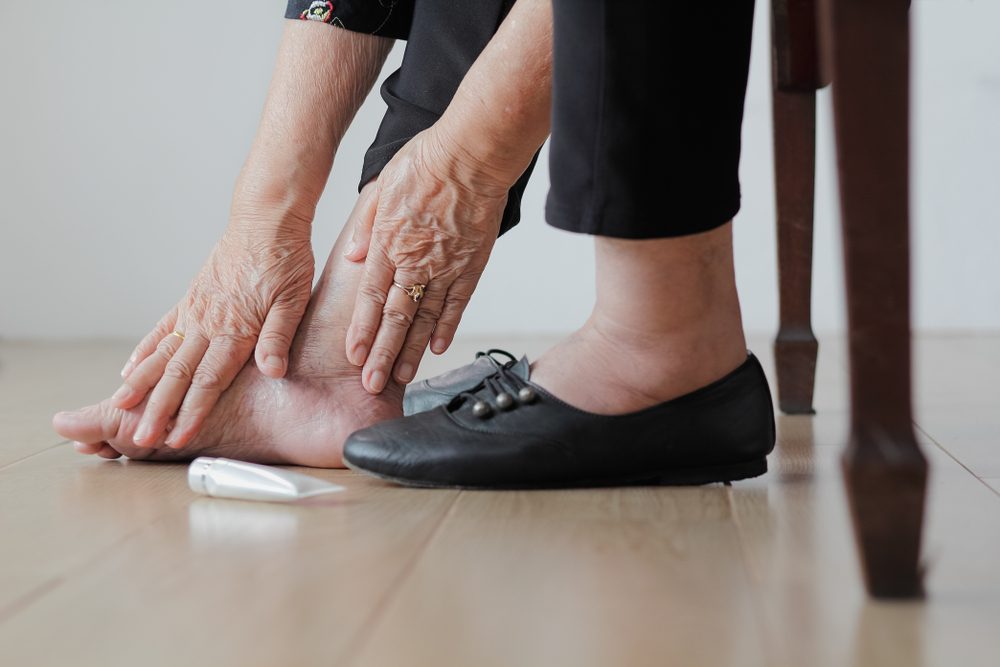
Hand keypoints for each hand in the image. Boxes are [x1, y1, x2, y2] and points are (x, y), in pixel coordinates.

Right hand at [112, 213, 313, 447]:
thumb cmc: (285, 258)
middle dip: (159, 409)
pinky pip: (162, 329)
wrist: (265, 218)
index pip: (209, 380)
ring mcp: (195, 310)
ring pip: (163, 354)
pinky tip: (129, 371)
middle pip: (178, 375)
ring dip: (142, 385)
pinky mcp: (191, 298)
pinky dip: (145, 351)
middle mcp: (208, 322)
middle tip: (142, 438)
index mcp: (235, 328)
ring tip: (121, 410)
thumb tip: (272, 371)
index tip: (177, 438)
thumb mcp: (294, 298)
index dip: (193, 412)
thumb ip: (279, 336)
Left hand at [343, 128, 508, 393]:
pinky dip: (447, 329)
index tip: (352, 355)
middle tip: (370, 383)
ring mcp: (446, 268)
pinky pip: (457, 305)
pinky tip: (437, 349)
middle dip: (381, 354)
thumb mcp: (381, 186)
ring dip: (410, 351)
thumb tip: (352, 258)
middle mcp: (416, 262)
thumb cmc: (428, 162)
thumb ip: (365, 225)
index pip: (370, 297)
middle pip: (395, 318)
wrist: (473, 154)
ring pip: (425, 319)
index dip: (361, 330)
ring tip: (399, 376)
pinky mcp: (471, 266)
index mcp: (388, 243)